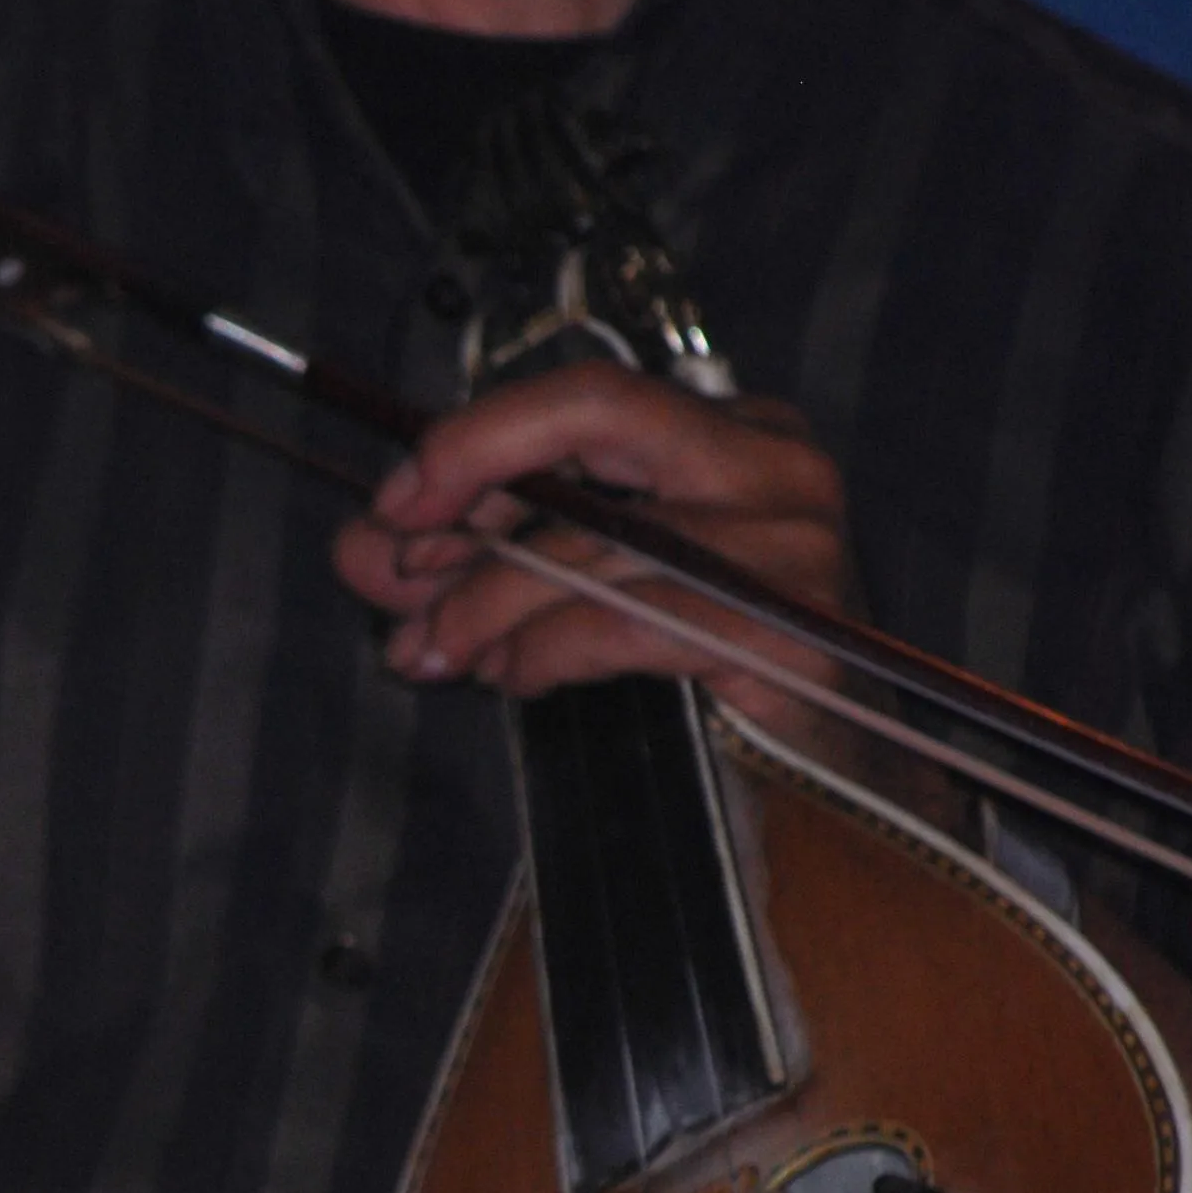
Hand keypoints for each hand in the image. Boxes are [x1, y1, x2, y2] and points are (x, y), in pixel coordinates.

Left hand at [332, 360, 858, 745]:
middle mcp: (776, 465)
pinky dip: (546, 648)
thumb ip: (476, 564)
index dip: (474, 437)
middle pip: (597, 413)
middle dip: (472, 473)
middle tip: (395, 559)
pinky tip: (513, 676)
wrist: (830, 795)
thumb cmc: (704, 683)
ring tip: (435, 652)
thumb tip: (361, 546)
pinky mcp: (787, 630)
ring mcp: (792, 543)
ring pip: (594, 537)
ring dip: (486, 601)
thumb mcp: (574, 598)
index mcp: (733, 434)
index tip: (391, 501)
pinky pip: (624, 619)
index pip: (586, 397)